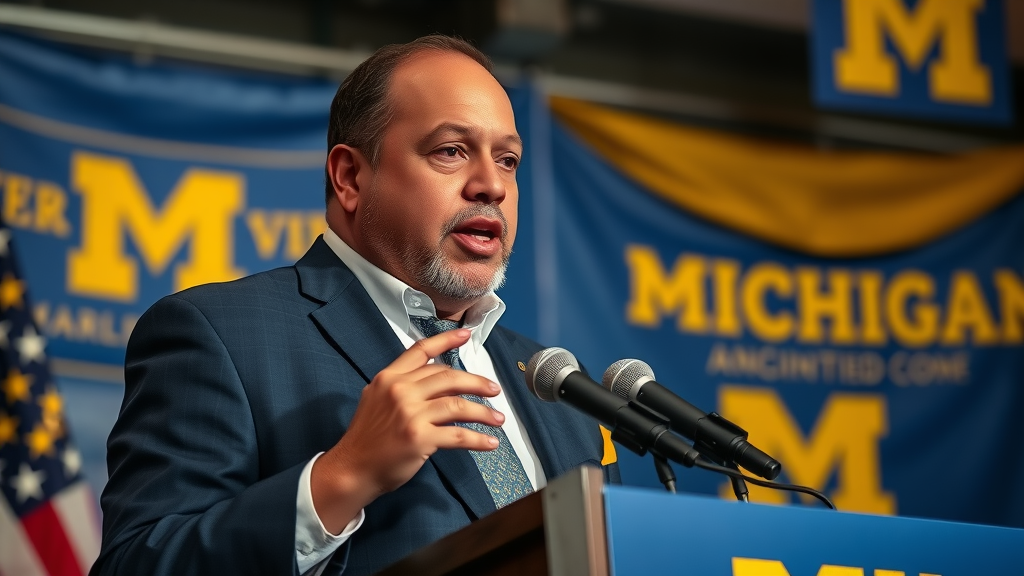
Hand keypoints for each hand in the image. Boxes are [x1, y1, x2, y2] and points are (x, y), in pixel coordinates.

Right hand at [310, 328, 503, 532]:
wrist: (352, 469)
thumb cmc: (367, 438)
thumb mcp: (376, 400)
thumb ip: (402, 386)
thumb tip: (437, 379)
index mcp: (389, 378)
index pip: (421, 351)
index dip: (446, 340)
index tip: (466, 335)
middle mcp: (400, 391)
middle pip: (448, 377)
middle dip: (477, 382)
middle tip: (494, 390)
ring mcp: (411, 414)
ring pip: (458, 405)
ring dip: (483, 412)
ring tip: (498, 418)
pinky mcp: (420, 438)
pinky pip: (458, 435)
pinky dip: (478, 439)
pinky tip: (490, 442)